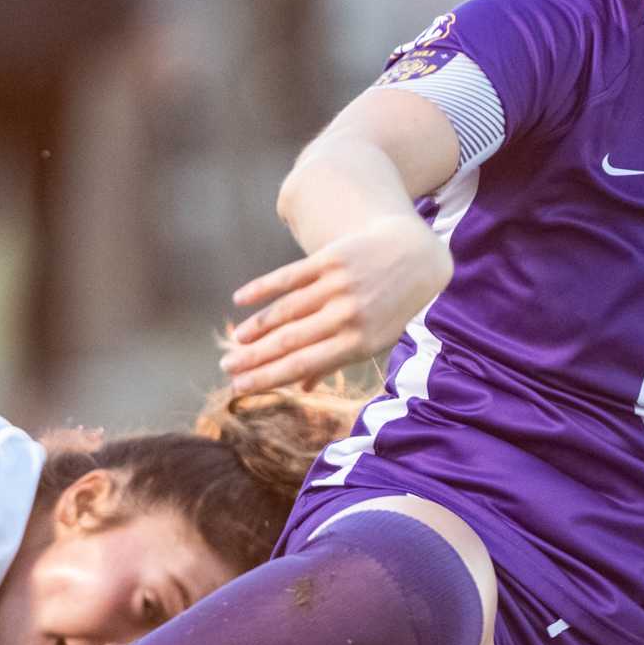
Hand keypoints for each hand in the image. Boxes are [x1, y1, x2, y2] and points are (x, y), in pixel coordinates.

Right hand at [223, 215, 452, 391]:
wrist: (417, 256)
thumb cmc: (395, 306)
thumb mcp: (376, 339)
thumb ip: (337, 360)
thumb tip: (302, 388)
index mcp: (358, 343)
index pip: (301, 365)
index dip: (267, 378)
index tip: (239, 388)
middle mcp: (346, 316)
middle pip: (288, 341)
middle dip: (253, 358)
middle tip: (226, 368)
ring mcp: (338, 286)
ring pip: (286, 310)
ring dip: (255, 328)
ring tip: (235, 342)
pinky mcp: (331, 259)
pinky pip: (289, 276)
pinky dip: (262, 288)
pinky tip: (240, 298)